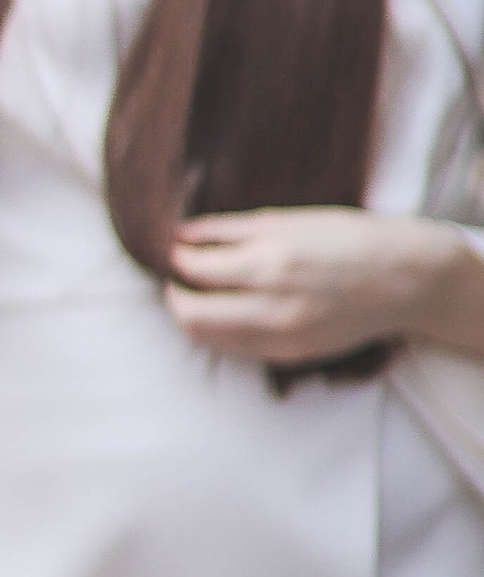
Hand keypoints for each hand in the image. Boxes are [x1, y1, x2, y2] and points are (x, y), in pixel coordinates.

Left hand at [166, 209, 483, 368]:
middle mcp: (272, 307)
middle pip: (190, 314)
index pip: (195, 269)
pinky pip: (236, 351)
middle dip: (174, 295)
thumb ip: (227, 230)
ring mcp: (282, 338)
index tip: (173, 248)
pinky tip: (225, 312)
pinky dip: (219, 334)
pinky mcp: (293, 355)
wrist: (403, 280)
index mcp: (269, 263)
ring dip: (191, 317)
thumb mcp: (286, 221)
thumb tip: (179, 233)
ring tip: (195, 294)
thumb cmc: (346, 238)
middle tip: (174, 277)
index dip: (176, 258)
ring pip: (208, 339)